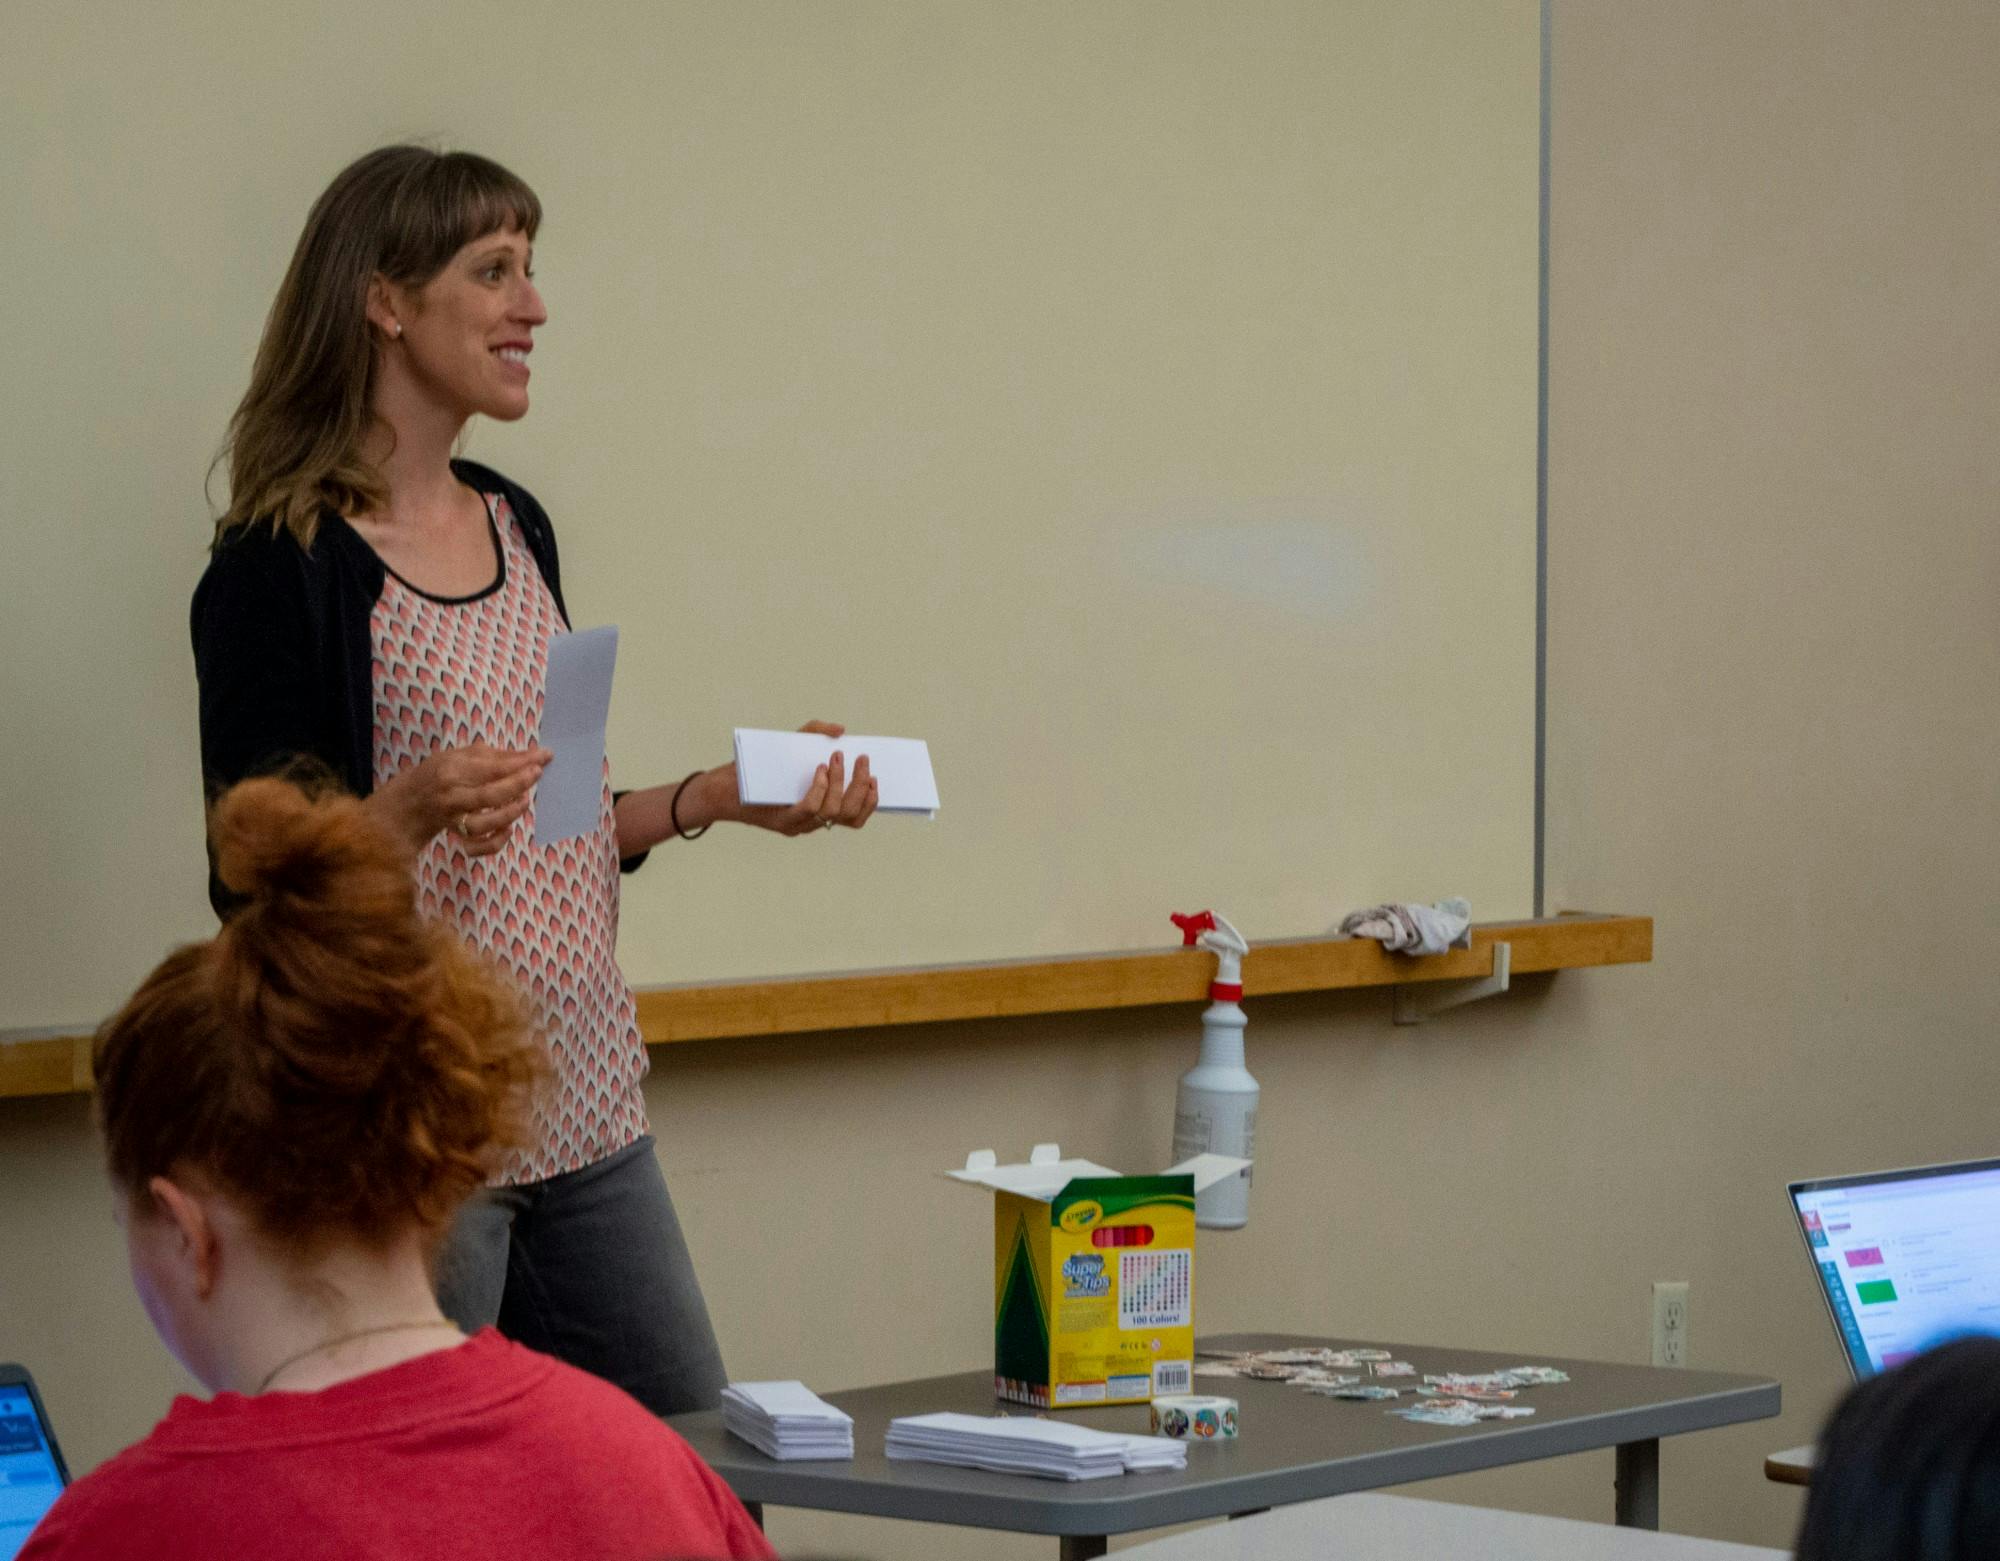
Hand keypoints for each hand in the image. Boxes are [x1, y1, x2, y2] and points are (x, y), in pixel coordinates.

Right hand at [368, 742, 551, 858]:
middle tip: (537, 774)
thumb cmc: (441, 772)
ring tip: (525, 801)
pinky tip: (507, 829)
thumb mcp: (461, 755)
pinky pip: (475, 847)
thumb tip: (534, 755)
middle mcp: (451, 795)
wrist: (408, 802)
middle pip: (488, 795)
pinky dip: (495, 843)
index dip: (520, 762)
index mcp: (451, 769)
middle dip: (517, 784)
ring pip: (481, 824)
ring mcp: (452, 818)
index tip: (544, 757)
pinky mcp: (455, 835)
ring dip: (508, 814)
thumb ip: (495, 756)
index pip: (491, 767)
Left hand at [734, 720, 880, 837]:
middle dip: (860, 786)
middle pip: (848, 814)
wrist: (722, 787)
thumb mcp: (790, 745)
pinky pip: (808, 808)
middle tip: (862, 761)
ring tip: (837, 758)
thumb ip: (815, 733)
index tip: (876, 778)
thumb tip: (841, 730)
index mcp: (818, 811)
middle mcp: (810, 823)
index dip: (870, 802)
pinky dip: (818, 788)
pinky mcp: (780, 822)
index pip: (854, 818)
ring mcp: (797, 825)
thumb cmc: (757, 768)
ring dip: (840, 783)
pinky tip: (820, 770)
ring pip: (832, 812)